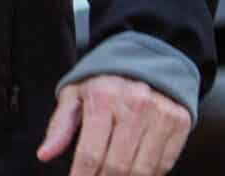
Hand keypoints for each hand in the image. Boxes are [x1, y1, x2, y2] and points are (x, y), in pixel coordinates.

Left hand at [36, 74, 191, 175]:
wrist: (146, 59)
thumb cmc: (105, 82)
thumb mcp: (75, 94)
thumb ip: (60, 126)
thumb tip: (45, 153)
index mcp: (102, 98)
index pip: (90, 152)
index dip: (82, 175)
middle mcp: (134, 106)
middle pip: (117, 165)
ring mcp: (160, 115)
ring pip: (142, 169)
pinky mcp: (179, 123)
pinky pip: (164, 163)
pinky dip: (149, 175)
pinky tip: (134, 173)